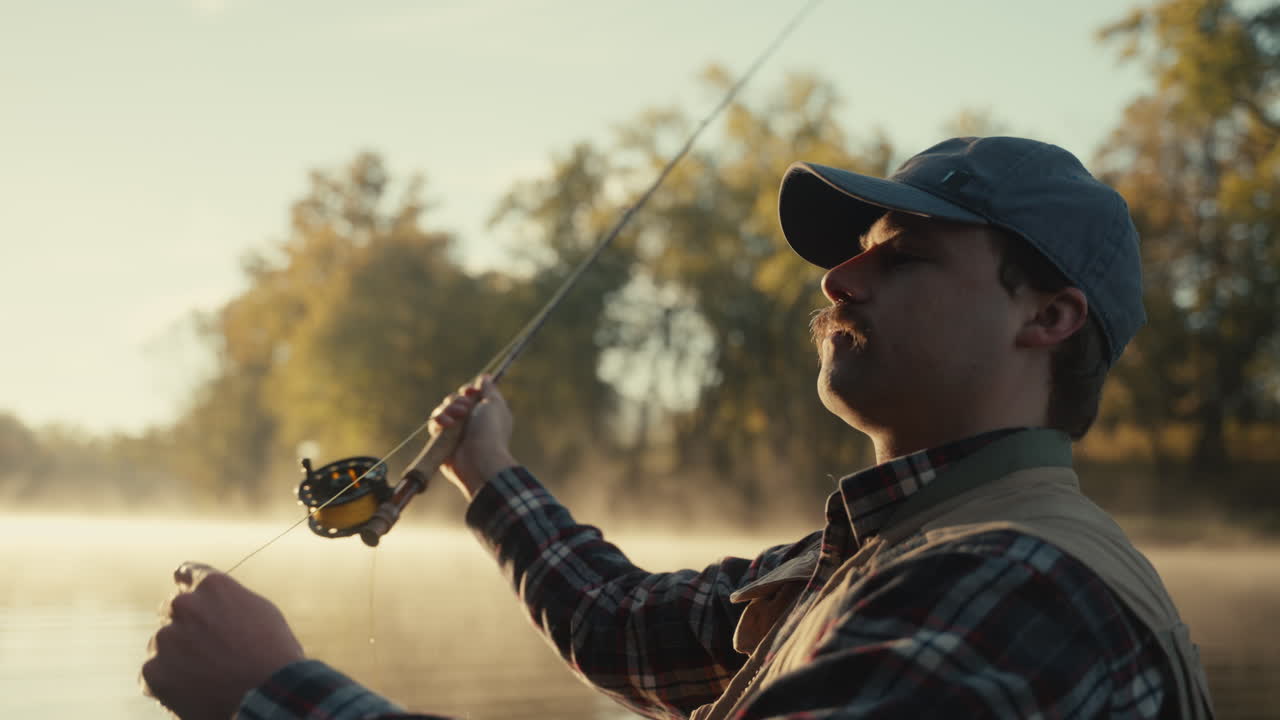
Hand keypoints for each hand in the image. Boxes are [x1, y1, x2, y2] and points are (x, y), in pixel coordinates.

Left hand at [141, 562, 304, 719]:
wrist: (268, 696)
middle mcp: (184, 606)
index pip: (186, 573)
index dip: (188, 586)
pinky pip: (153, 674)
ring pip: (164, 644)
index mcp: (213, 586)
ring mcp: (166, 639)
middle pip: (172, 610)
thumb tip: (215, 606)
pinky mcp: (153, 671)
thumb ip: (230, 602)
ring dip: (177, 655)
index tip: (188, 596)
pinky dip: (168, 683)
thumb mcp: (260, 613)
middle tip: (206, 648)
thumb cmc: (274, 655)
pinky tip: (194, 690)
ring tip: (207, 676)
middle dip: (185, 625)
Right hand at [429, 375, 516, 498]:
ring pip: (442, 410)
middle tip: (464, 410)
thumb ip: (489, 389)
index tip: (471, 393)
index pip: (469, 395)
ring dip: (448, 409)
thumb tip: (485, 377)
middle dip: (457, 401)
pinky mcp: (442, 441)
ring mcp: (455, 432)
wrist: (479, 458)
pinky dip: (439, 421)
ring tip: (456, 418)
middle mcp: (469, 422)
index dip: (468, 391)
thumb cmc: (491, 431)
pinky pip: (434, 424)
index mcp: (483, 413)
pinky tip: (446, 425)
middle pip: (454, 400)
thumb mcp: (495, 404)